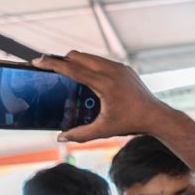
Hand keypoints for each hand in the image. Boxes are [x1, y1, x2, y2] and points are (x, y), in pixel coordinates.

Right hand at [31, 51, 177, 142]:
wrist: (157, 117)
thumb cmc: (131, 123)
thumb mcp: (104, 130)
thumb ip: (81, 134)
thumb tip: (60, 138)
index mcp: (104, 83)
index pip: (72, 68)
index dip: (52, 64)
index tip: (37, 61)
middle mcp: (111, 70)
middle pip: (78, 56)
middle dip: (61, 60)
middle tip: (48, 67)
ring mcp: (119, 67)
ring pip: (89, 56)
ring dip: (76, 61)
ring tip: (65, 71)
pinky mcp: (124, 68)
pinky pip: (101, 61)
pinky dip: (90, 64)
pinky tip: (85, 76)